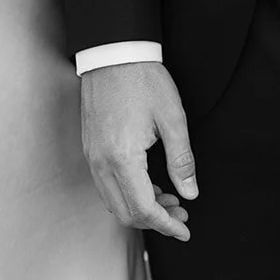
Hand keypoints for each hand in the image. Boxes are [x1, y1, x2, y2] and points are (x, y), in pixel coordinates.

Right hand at [81, 62, 196, 240]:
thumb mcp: (172, 117)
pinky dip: (127, 193)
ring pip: (114, 202)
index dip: (167, 225)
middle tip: (181, 213)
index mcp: (123, 156)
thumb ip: (182, 160)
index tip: (185, 229)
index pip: (144, 208)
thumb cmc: (143, 79)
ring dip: (141, 208)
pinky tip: (148, 183)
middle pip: (126, 212)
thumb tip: (189, 193)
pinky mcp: (90, 147)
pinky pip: (106, 185)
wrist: (114, 51)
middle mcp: (102, 162)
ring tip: (169, 198)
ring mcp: (92, 155)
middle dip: (156, 221)